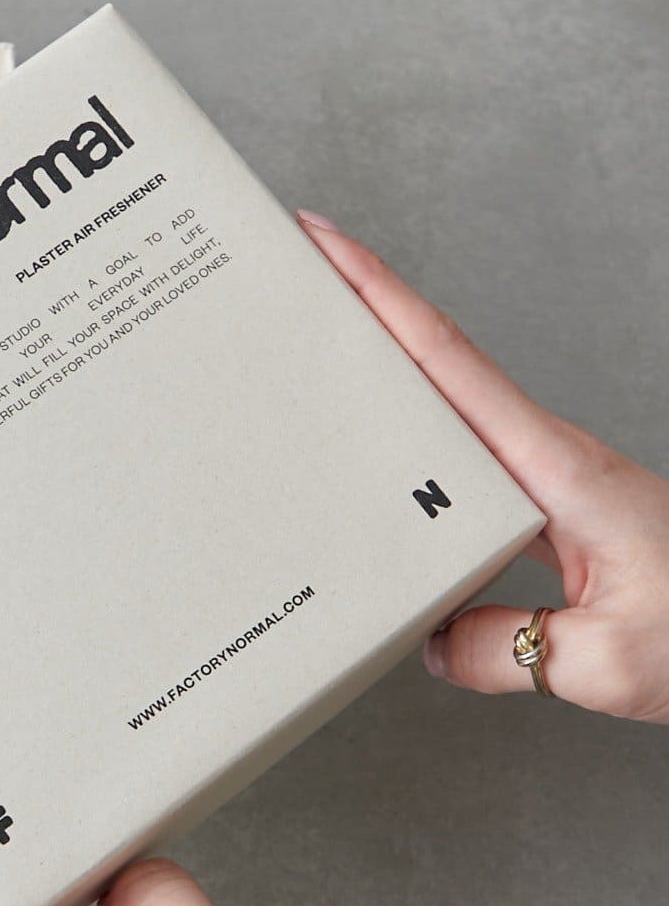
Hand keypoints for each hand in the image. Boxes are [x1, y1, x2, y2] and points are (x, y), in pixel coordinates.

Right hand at [297, 210, 668, 722]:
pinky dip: (420, 443)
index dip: (381, 296)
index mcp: (556, 468)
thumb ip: (501, 651)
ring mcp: (555, 478)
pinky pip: (471, 464)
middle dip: (367, 306)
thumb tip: (432, 644)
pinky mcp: (561, 507)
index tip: (328, 243)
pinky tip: (394, 462)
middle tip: (301, 271)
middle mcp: (552, 458)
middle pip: (437, 361)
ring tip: (324, 353)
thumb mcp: (603, 661)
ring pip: (452, 409)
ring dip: (391, 370)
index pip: (447, 360)